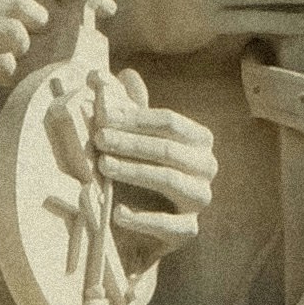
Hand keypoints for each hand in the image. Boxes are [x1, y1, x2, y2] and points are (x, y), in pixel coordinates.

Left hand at [88, 83, 218, 249]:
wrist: (137, 231)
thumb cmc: (136, 176)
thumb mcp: (133, 140)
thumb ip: (130, 109)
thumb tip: (124, 73)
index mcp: (198, 141)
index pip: (170, 122)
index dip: (136, 118)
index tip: (103, 117)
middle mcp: (206, 168)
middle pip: (170, 149)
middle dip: (131, 142)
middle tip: (97, 138)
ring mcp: (199, 200)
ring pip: (171, 180)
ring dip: (135, 171)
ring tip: (103, 165)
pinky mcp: (188, 231)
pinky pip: (171, 225)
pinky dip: (143, 218)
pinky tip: (117, 212)